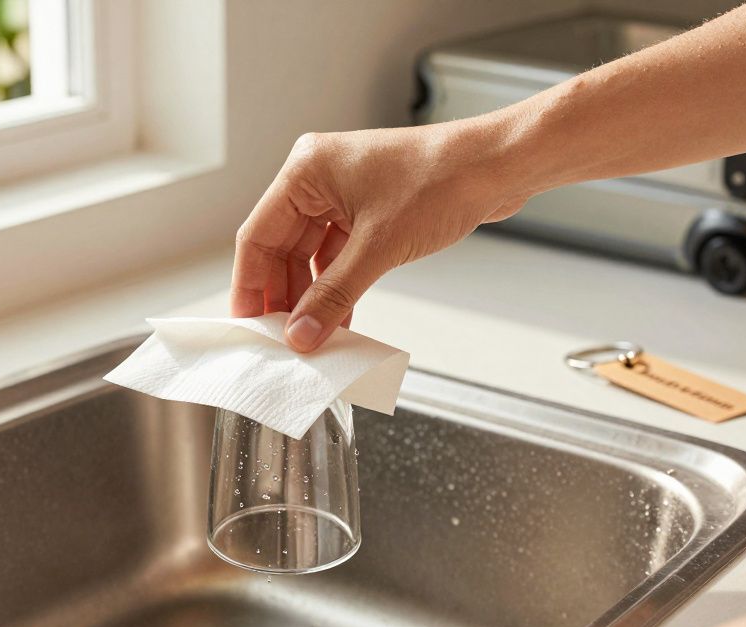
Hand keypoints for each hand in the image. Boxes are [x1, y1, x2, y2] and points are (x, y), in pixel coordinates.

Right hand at [230, 116, 533, 351]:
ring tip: (310, 336)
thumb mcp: (378, 248)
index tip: (248, 326)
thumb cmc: (441, 181)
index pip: (258, 236)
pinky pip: (338, 254)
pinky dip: (336, 286)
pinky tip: (339, 318)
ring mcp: (343, 194)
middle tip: (282, 340)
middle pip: (281, 248)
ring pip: (310, 255)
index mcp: (305, 171)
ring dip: (312, 296)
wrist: (497, 167)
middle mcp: (318, 178)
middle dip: (283, 296)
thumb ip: (333, 296)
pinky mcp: (368, 209)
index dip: (250, 285)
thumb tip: (301, 336)